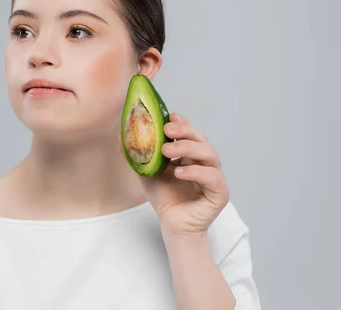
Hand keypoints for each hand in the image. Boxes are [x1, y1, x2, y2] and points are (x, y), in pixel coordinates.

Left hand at [140, 113, 229, 236]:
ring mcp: (214, 176)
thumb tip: (121, 135)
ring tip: (167, 150)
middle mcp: (205, 163)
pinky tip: (179, 172)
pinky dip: (196, 172)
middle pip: (201, 139)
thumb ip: (137, 155)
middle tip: (166, 129)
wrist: (172, 225)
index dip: (182, 122)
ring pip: (209, 154)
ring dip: (188, 148)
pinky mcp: (220, 193)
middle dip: (184, 130)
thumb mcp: (146, 172)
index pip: (190, 133)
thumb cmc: (164, 198)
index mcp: (191, 155)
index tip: (169, 115)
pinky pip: (212, 177)